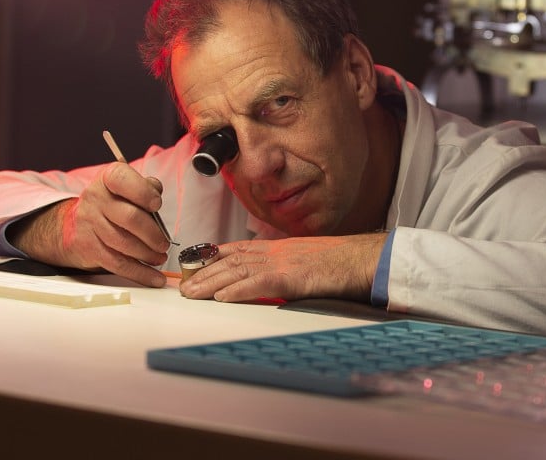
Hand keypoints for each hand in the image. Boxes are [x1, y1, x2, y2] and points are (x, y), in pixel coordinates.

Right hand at [9, 162, 169, 286]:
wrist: (72, 224)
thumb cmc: (110, 202)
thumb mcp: (125, 186)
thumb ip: (145, 187)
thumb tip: (157, 193)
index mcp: (107, 179)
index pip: (123, 180)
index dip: (143, 192)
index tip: (157, 204)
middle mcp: (96, 199)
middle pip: (129, 218)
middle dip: (153, 234)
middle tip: (164, 243)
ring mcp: (90, 224)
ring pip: (124, 243)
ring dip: (148, 254)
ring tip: (160, 257)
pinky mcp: (89, 248)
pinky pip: (117, 264)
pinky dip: (139, 273)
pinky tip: (154, 277)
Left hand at [179, 232, 388, 302]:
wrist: (362, 258)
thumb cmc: (340, 261)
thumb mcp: (308, 260)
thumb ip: (288, 267)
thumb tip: (276, 279)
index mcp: (280, 248)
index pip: (239, 249)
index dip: (214, 256)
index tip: (196, 263)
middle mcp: (276, 252)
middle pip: (232, 260)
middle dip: (205, 273)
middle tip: (184, 285)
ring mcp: (282, 263)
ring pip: (238, 271)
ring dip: (211, 283)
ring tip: (191, 294)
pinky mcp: (291, 277)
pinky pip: (258, 283)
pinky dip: (237, 290)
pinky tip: (221, 297)